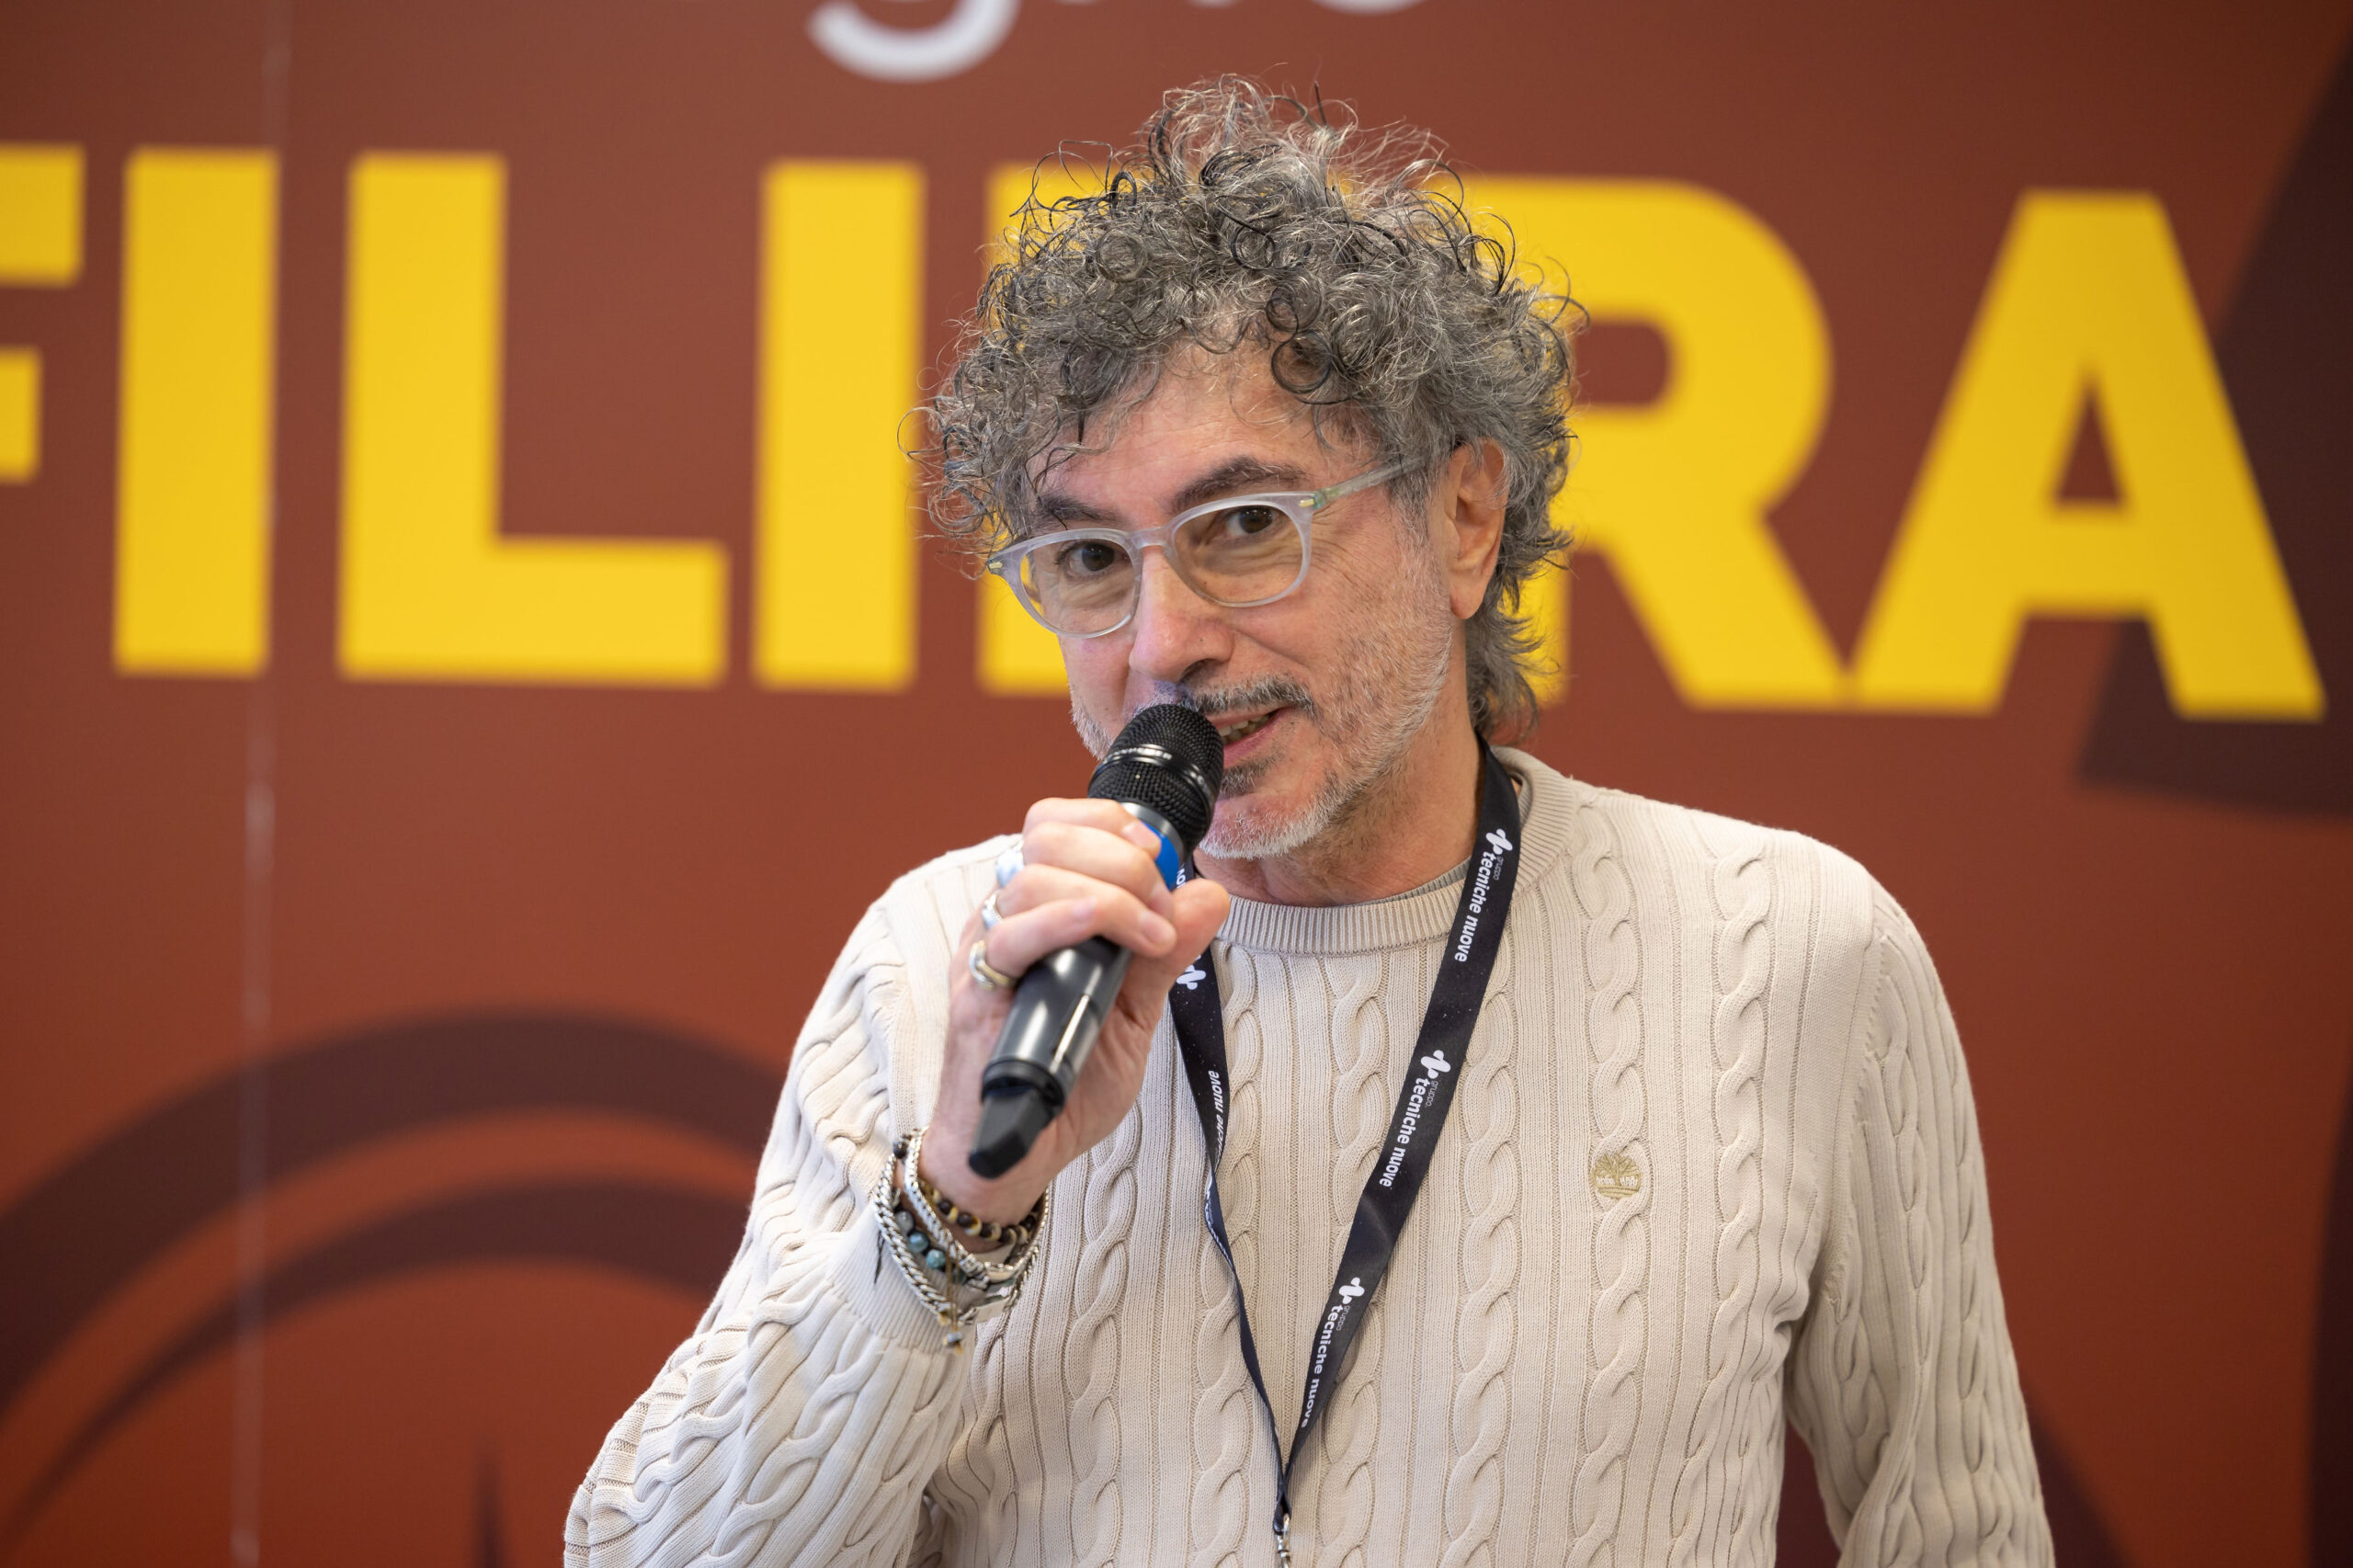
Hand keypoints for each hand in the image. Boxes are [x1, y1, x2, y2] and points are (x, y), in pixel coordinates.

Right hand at [920, 798, 1229, 1225]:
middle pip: (1046, 835)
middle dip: (1120, 855)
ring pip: (1034, 875)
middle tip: (1161, 906)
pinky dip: (1069, 919)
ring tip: (1152, 936)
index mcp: (1041, 910)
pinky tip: (1111, 932)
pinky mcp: (977, 991)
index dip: (1109, 822)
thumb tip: (1210, 895)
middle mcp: (1008, 919)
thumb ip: (1166, 953)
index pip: (1057, 824)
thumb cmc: (1068, 1079)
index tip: (1158, 853)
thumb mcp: (1136, 1011)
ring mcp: (988, 952)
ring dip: (1110, 891)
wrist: (1023, 1150)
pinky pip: (1012, 933)